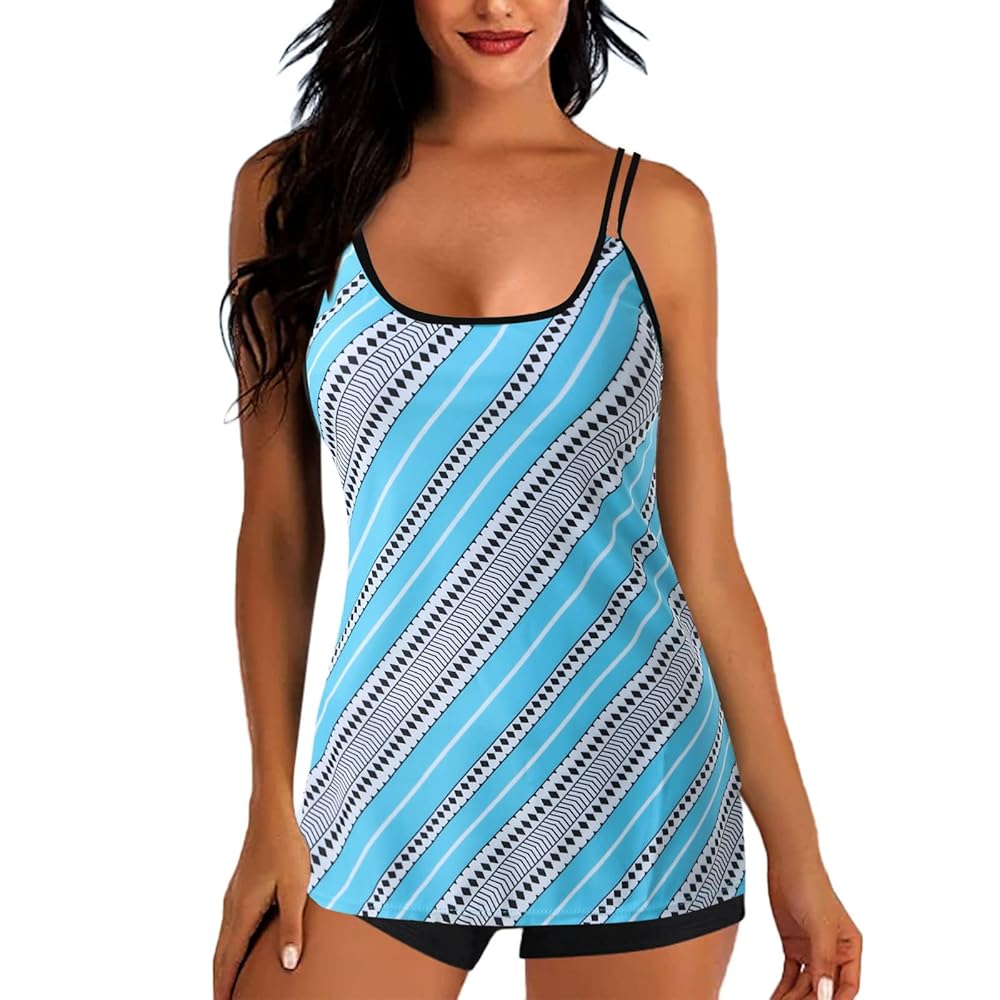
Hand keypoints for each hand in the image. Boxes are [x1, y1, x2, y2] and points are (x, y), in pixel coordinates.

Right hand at [213, 803, 311, 999]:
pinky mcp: (239, 891)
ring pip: (223, 942)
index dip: (225, 987)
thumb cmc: (286, 847)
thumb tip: (288, 964)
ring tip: (229, 988)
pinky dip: (229, 949)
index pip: (228, 960)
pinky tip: (240, 951)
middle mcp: (232, 908)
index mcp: (242, 911)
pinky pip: (230, 928)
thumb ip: (292, 927)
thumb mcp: (296, 888)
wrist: (270, 815)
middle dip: (220, 982)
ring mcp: (233, 898)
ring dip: (224, 967)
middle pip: (220, 956)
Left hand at [767, 850, 861, 998]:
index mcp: (849, 947)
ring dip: (795, 998)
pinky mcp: (794, 946)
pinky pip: (791, 975)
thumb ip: (823, 961)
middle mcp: (833, 952)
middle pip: (825, 988)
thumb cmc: (812, 887)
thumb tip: (825, 994)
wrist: (787, 865)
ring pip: (806, 985)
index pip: (848, 986)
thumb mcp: (820, 926)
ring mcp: (812, 950)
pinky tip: (777, 999)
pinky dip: (784, 989)